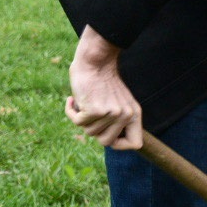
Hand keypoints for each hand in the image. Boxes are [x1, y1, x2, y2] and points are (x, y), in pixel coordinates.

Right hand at [66, 26, 141, 148]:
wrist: (94, 62)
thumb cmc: (103, 82)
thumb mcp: (119, 102)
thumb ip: (119, 122)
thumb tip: (111, 143)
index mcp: (134, 114)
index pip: (135, 144)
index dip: (120, 144)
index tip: (107, 135)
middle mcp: (125, 115)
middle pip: (106, 142)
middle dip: (94, 131)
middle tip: (91, 115)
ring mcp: (111, 113)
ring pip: (89, 132)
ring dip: (82, 119)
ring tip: (85, 102)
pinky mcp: (95, 110)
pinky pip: (77, 122)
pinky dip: (71, 112)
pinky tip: (72, 99)